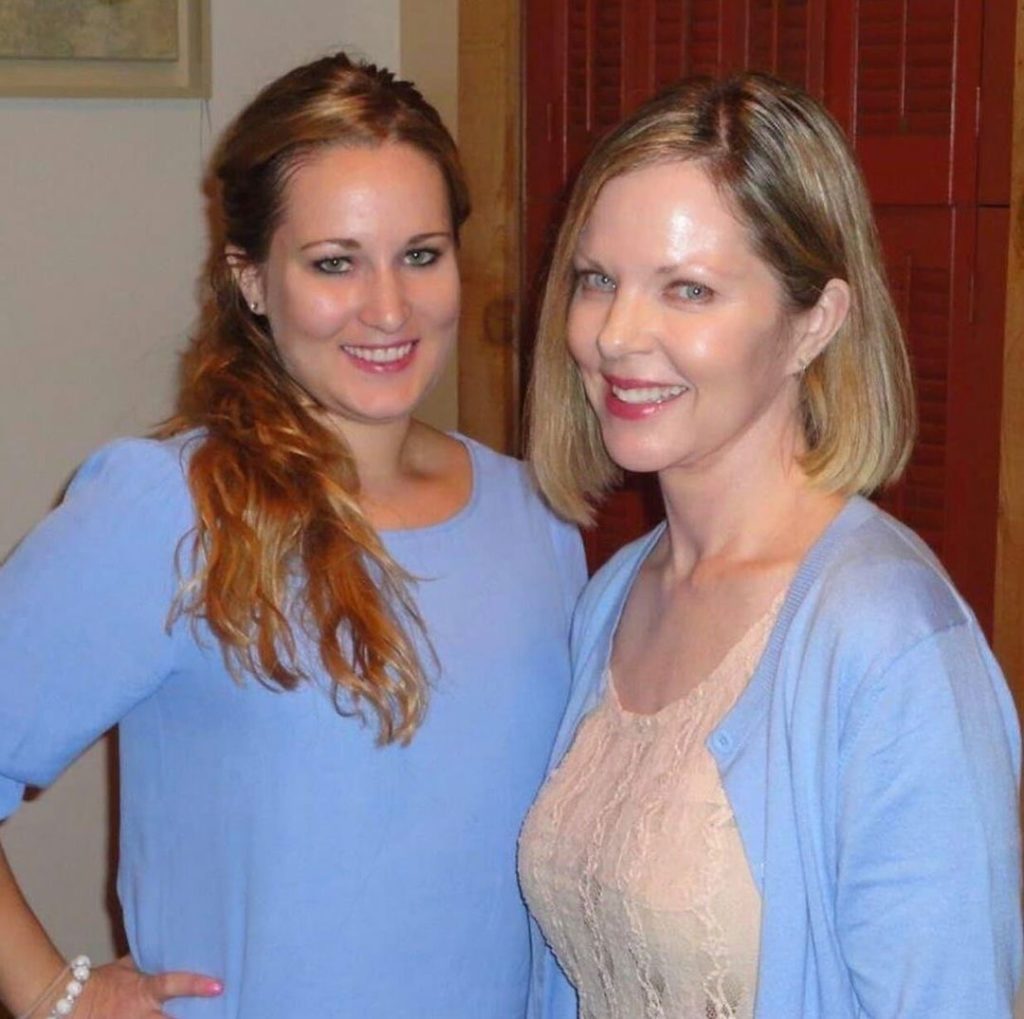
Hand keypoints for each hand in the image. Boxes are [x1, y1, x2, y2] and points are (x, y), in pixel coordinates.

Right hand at [73, 955, 221, 1018]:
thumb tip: (168, 945)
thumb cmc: (100, 983)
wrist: (67, 1004)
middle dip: (193, 1018)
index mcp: (143, 991)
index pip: (172, 984)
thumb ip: (147, 961)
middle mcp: (141, 1014)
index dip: (196, 986)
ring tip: (217, 1018)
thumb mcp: (126, 968)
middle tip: (225, 1014)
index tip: (219, 986)